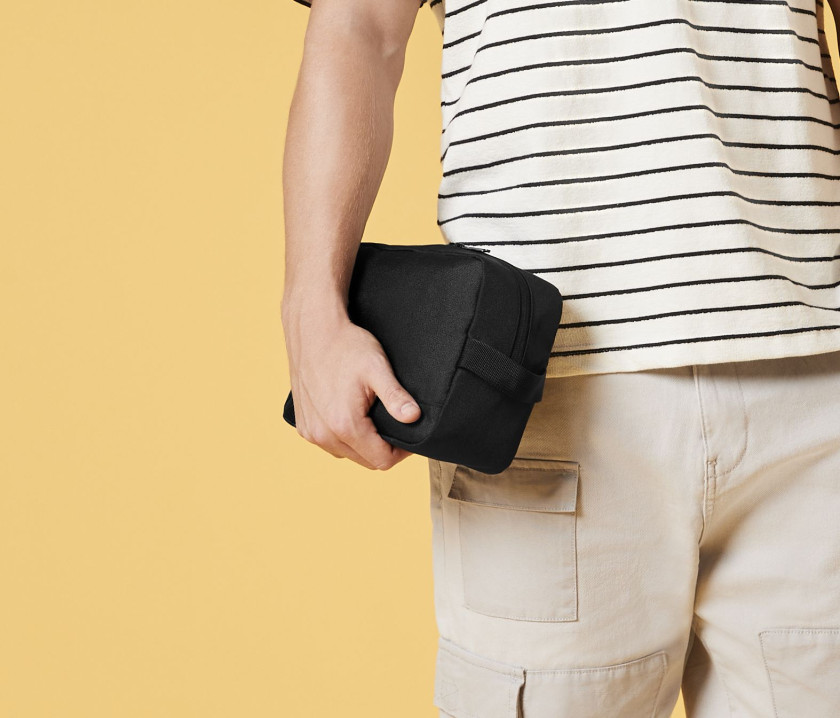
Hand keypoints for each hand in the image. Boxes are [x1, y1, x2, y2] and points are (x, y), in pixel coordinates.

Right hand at [283, 309, 420, 470]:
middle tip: (392, 424)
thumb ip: (395, 396)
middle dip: (382, 448)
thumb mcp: (377, 368)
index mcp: (345, 425)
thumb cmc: (346, 346)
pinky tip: (350, 417)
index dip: (401, 452)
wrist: (313, 330)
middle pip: (365, 460)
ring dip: (362, 444)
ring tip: (370, 417)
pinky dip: (342, 438)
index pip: (382, 460)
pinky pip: (329, 444)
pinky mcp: (302, 426)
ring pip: (347, 454)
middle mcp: (323, 435)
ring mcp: (310, 432)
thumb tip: (413, 417)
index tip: (408, 436)